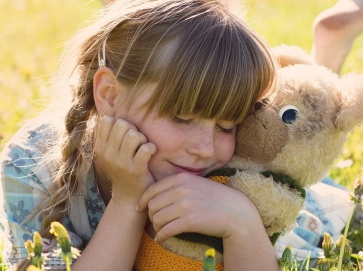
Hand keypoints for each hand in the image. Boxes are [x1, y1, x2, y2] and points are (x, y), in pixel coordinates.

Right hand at [94, 116, 156, 204]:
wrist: (128, 197)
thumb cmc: (122, 169)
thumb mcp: (110, 153)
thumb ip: (109, 134)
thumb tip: (110, 110)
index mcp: (100, 147)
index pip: (107, 120)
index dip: (119, 122)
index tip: (124, 134)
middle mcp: (108, 155)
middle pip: (123, 124)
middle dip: (133, 129)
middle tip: (137, 141)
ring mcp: (121, 163)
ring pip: (134, 135)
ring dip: (142, 139)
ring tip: (143, 147)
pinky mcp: (136, 170)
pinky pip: (146, 148)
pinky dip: (151, 148)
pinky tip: (150, 153)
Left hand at [138, 173, 259, 242]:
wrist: (235, 211)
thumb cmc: (214, 198)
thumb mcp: (195, 183)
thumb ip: (176, 186)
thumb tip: (154, 196)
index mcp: (181, 178)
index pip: (152, 189)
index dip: (142, 200)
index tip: (139, 208)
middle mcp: (181, 189)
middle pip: (152, 205)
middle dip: (151, 215)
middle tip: (155, 222)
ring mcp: (185, 205)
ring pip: (157, 218)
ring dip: (156, 227)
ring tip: (161, 230)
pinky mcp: (190, 221)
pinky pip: (166, 230)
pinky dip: (161, 236)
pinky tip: (162, 239)